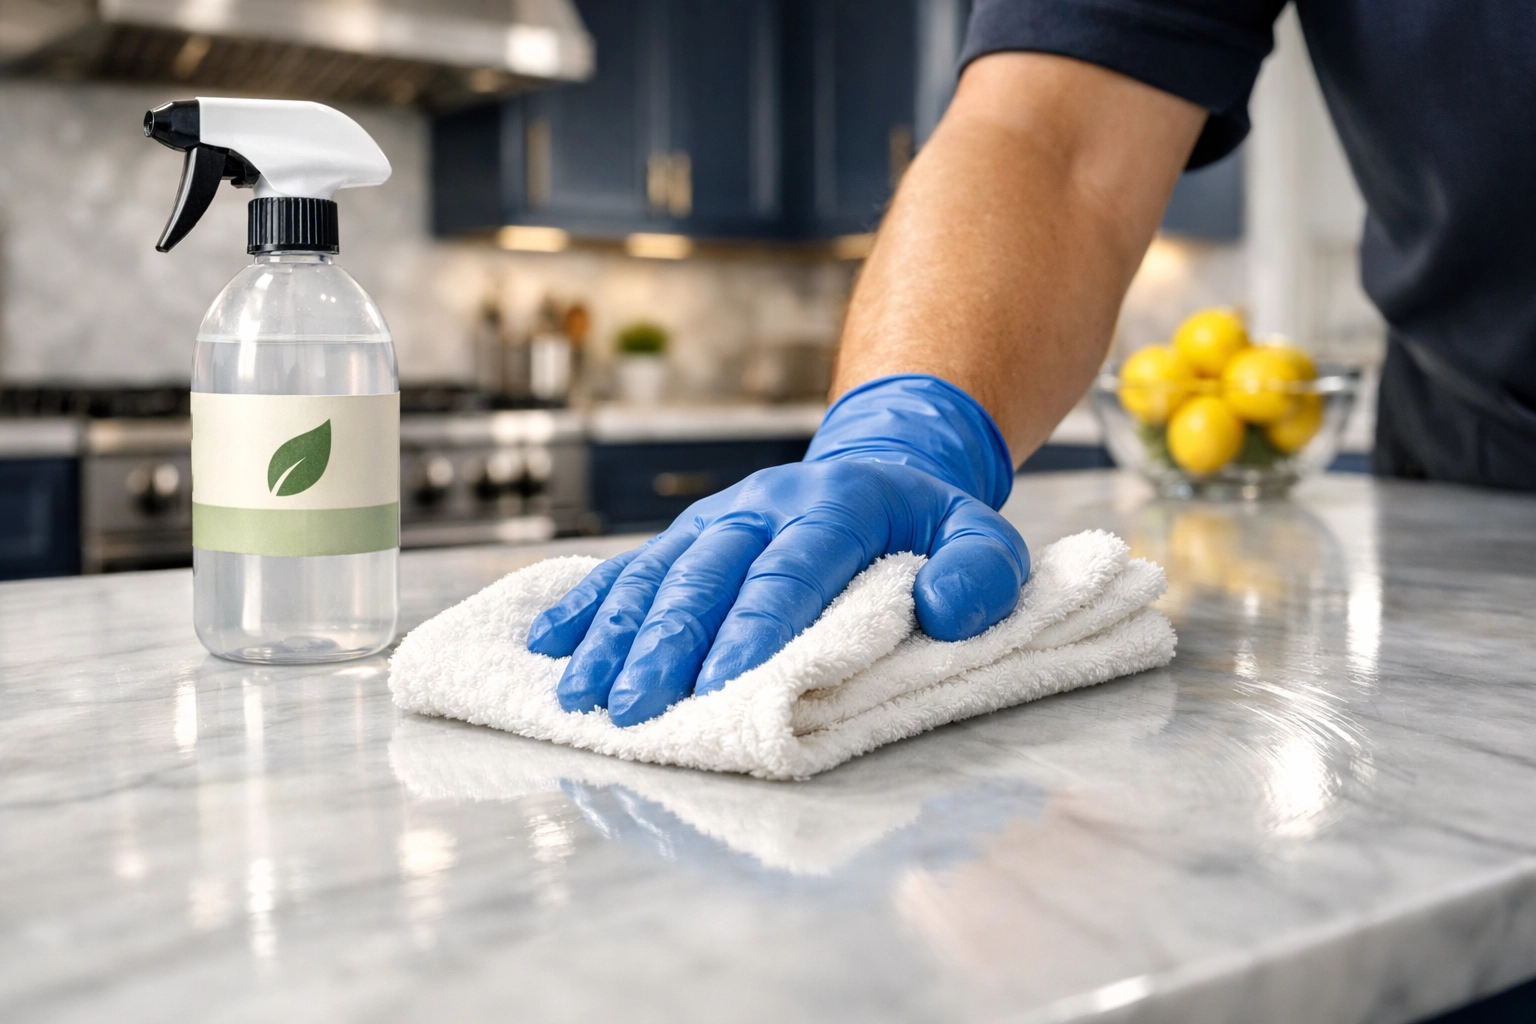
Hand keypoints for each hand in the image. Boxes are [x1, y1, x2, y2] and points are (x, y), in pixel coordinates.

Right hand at [528, 375, 1028, 725]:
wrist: (882, 463)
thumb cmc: (929, 525)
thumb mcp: (982, 535)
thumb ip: (982, 572)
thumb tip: (944, 611)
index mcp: (840, 503)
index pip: (793, 568)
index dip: (756, 626)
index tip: (722, 685)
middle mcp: (767, 503)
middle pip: (709, 574)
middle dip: (668, 643)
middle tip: (637, 708)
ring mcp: (720, 516)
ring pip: (659, 573)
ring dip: (615, 635)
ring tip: (579, 694)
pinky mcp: (689, 533)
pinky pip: (632, 566)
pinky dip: (590, 604)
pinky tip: (548, 643)